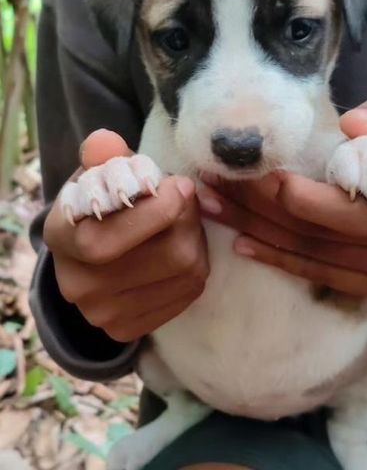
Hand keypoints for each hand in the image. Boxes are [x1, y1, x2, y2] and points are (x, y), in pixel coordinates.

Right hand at [44, 130, 208, 341]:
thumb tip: (106, 144)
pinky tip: (182, 248)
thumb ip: (103, 159)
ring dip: (198, 239)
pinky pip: (190, 292)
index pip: (109, 238)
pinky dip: (197, 265)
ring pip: (187, 272)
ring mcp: (105, 314)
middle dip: (189, 219)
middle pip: (168, 256)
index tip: (178, 185)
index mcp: (62, 238)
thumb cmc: (100, 208)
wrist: (89, 258)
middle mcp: (79, 285)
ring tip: (185, 221)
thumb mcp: (96, 178)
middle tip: (187, 199)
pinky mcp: (129, 329)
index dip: (157, 211)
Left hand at [197, 97, 366, 302]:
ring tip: (212, 206)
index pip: (343, 208)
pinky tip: (241, 243)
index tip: (252, 171)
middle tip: (212, 181)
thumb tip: (352, 123)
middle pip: (313, 230)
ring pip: (308, 253)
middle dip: (255, 205)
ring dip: (253, 230)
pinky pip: (318, 275)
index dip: (294, 194)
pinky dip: (277, 258)